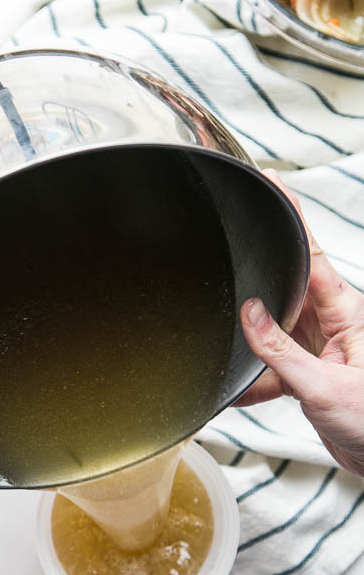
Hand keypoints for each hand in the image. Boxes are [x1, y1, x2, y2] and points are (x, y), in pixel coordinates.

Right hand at [237, 170, 363, 477]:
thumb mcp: (324, 386)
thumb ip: (281, 350)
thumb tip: (251, 313)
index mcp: (346, 313)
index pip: (313, 255)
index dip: (292, 217)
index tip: (272, 183)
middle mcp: (331, 324)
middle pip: (285, 288)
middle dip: (257, 284)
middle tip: (229, 267)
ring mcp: (318, 348)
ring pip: (272, 330)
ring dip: (251, 345)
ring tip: (232, 353)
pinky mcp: (307, 374)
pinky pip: (271, 366)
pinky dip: (254, 379)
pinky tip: (238, 391)